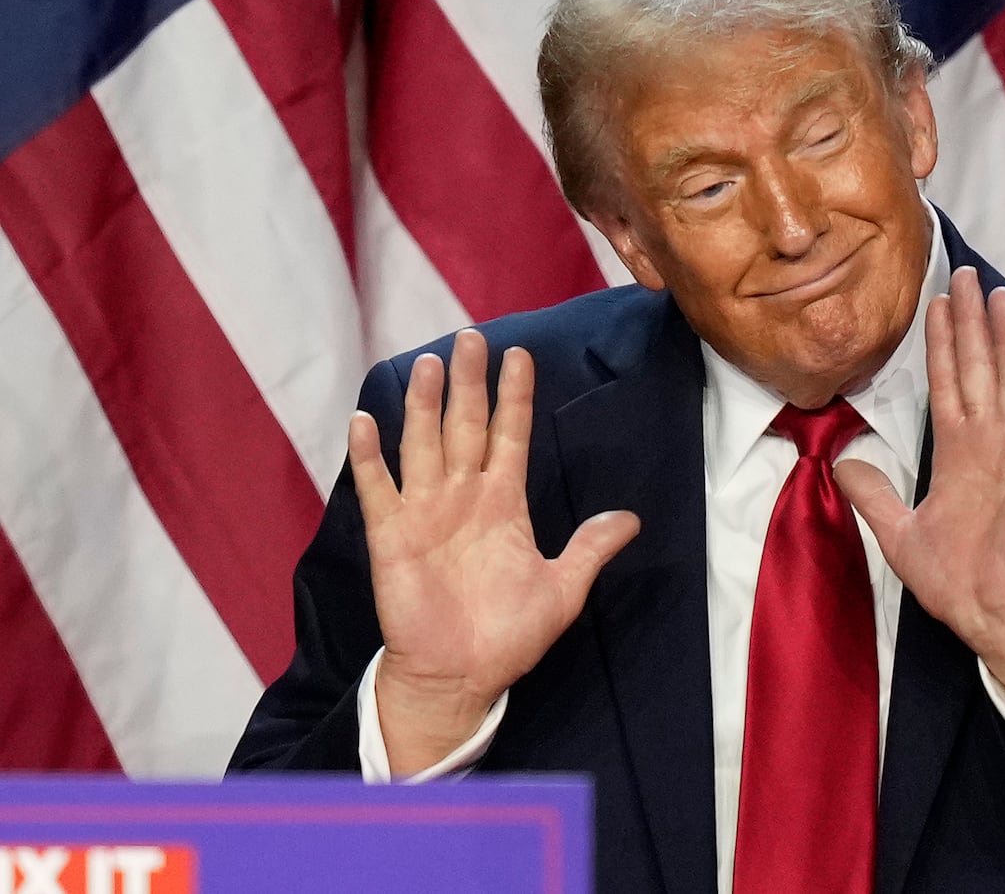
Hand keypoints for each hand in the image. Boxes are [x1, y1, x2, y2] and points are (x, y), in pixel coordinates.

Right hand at [349, 329, 638, 773]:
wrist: (460, 676)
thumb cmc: (508, 634)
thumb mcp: (563, 589)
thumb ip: (591, 548)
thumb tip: (631, 519)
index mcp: (503, 503)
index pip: (510, 436)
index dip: (515, 397)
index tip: (520, 356)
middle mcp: (463, 497)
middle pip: (466, 426)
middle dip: (468, 383)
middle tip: (470, 336)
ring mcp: (425, 512)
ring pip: (423, 444)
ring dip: (422, 404)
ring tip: (426, 362)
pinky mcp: (392, 537)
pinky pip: (378, 489)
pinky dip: (369, 456)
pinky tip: (363, 420)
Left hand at [836, 266, 1004, 701]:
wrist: (991, 615)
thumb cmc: (956, 581)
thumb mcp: (897, 531)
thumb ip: (872, 493)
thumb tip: (841, 461)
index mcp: (958, 453)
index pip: (946, 382)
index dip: (941, 343)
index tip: (937, 302)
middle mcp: (988, 443)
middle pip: (977, 368)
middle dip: (972, 322)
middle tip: (966, 273)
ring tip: (1003, 294)